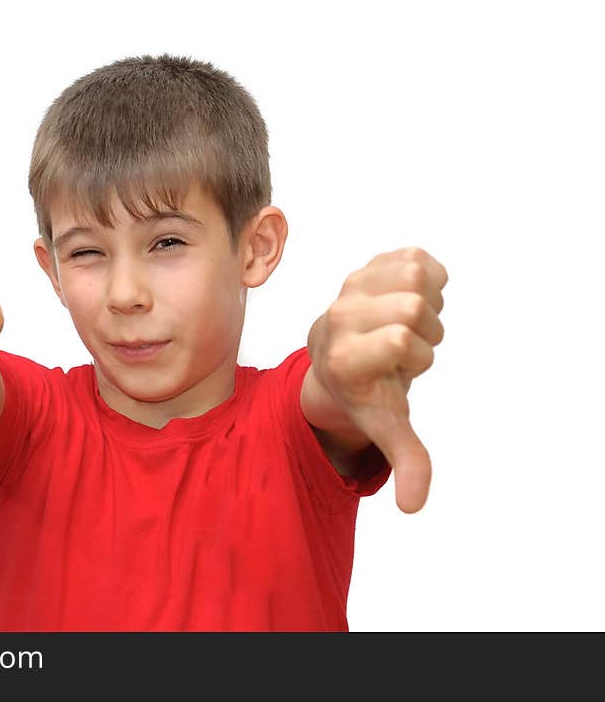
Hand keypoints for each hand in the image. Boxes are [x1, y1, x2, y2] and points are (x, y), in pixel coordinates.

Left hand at [307, 247, 447, 512]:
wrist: (335, 353)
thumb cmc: (365, 391)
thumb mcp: (385, 426)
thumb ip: (406, 461)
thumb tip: (413, 508)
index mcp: (344, 356)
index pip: (399, 337)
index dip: (416, 354)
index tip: (398, 367)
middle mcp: (340, 316)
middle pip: (414, 305)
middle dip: (427, 332)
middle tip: (406, 348)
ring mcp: (351, 286)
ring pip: (417, 276)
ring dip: (428, 304)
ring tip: (408, 324)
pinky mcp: (367, 264)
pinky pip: (416, 257)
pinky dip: (427, 278)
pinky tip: (409, 301)